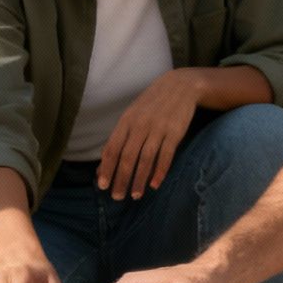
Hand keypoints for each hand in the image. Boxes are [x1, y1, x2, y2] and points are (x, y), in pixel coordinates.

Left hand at [98, 69, 199, 199]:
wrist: (180, 86)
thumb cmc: (151, 104)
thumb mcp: (132, 116)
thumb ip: (119, 139)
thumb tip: (104, 164)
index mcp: (127, 121)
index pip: (113, 148)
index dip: (107, 168)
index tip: (102, 186)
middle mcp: (141, 125)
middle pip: (127, 157)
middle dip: (121, 179)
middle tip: (117, 197)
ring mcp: (158, 129)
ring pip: (145, 159)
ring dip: (139, 179)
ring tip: (135, 195)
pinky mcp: (175, 132)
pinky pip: (166, 155)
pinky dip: (160, 171)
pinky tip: (154, 185)